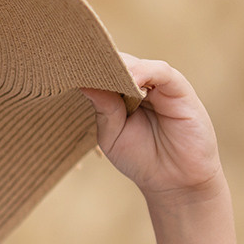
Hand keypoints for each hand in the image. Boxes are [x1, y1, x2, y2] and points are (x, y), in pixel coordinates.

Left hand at [82, 53, 224, 202]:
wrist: (175, 181)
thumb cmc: (141, 158)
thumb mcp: (112, 134)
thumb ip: (103, 108)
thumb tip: (83, 83)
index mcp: (121, 95)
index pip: (102, 73)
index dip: (86, 70)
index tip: (63, 69)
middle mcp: (141, 86)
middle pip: (118, 63)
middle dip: (98, 63)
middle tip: (77, 64)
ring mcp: (160, 86)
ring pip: (137, 64)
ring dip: (118, 67)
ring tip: (101, 73)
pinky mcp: (180, 89)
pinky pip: (162, 72)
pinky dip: (144, 72)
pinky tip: (130, 81)